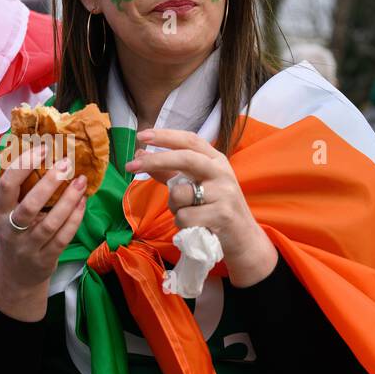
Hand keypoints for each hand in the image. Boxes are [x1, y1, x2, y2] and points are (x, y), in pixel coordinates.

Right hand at [0, 141, 87, 321]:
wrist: (15, 277)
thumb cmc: (15, 235)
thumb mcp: (7, 214)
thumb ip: (19, 191)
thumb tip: (41, 153)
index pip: (6, 186)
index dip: (23, 165)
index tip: (42, 149)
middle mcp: (10, 230)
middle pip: (29, 206)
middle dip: (49, 183)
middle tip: (66, 164)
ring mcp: (27, 247)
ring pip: (50, 223)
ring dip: (68, 201)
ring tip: (81, 181)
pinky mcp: (44, 259)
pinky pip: (63, 237)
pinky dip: (75, 218)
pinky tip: (83, 202)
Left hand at [125, 127, 276, 286]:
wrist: (244, 238)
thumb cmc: (215, 209)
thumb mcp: (196, 185)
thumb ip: (170, 171)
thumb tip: (140, 154)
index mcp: (216, 160)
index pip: (190, 140)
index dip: (165, 136)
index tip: (142, 136)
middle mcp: (222, 172)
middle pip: (185, 158)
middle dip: (155, 160)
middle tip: (130, 165)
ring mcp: (224, 193)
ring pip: (179, 193)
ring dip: (173, 207)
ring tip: (188, 214)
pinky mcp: (222, 215)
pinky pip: (184, 217)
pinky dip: (181, 224)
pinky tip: (195, 226)